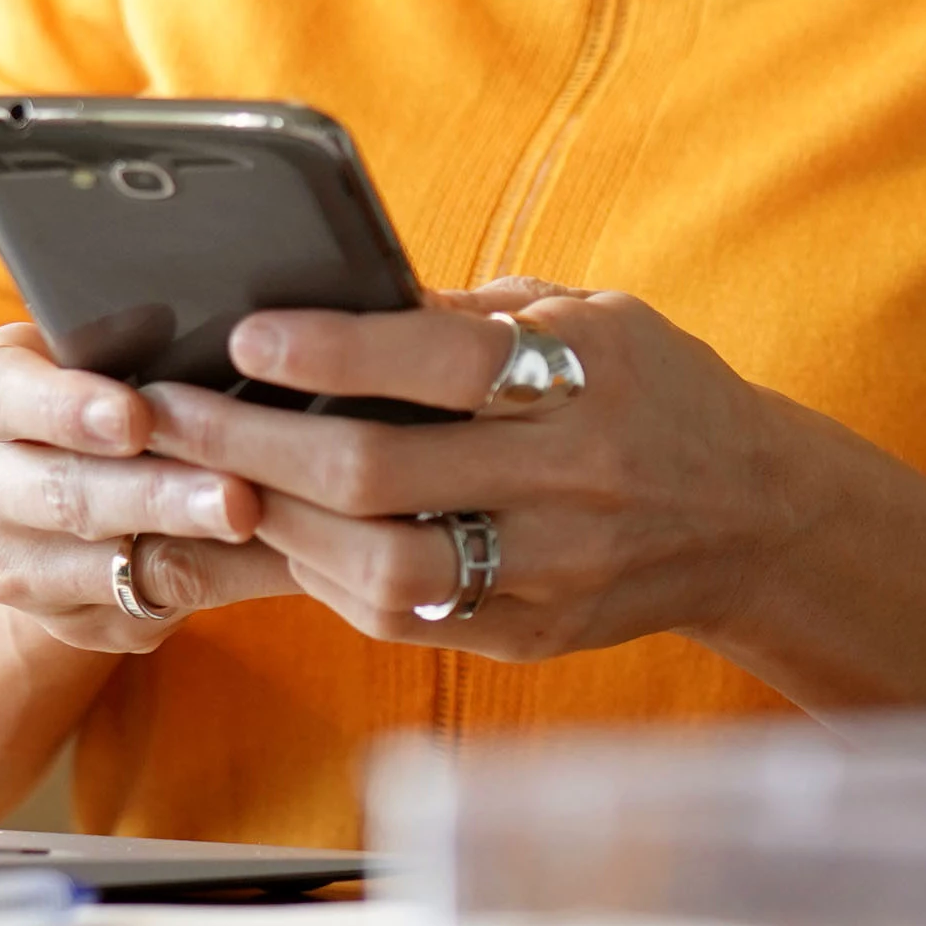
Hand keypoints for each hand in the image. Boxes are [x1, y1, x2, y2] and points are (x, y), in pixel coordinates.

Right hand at [0, 322, 299, 657]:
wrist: (61, 498)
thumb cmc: (111, 387)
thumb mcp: (103, 353)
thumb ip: (143, 345)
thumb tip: (252, 329)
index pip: (3, 395)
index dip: (68, 409)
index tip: (138, 417)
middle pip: (62, 495)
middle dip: (155, 495)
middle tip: (236, 495)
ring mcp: (11, 564)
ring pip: (103, 566)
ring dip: (190, 548)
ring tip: (261, 532)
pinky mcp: (64, 624)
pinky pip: (142, 612)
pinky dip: (215, 585)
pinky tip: (276, 563)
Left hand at [132, 283, 808, 662]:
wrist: (755, 514)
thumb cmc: (649, 393)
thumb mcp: (587, 318)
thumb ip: (471, 315)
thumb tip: (334, 294)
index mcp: (586, 375)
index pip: (443, 363)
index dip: (334, 351)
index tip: (247, 336)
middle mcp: (572, 476)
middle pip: (383, 474)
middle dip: (255, 442)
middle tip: (171, 412)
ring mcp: (553, 566)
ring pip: (383, 567)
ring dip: (279, 525)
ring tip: (212, 482)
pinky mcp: (534, 631)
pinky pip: (406, 617)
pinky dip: (328, 578)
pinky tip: (284, 536)